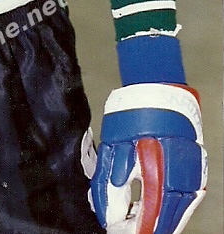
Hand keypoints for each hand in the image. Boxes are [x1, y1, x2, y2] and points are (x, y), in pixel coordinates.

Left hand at [90, 83, 205, 233]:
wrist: (156, 86)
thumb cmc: (132, 113)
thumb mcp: (113, 146)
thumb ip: (109, 183)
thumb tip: (109, 215)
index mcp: (159, 166)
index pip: (150, 211)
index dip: (136, 228)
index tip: (119, 233)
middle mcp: (181, 171)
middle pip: (168, 215)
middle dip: (149, 227)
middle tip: (128, 231)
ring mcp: (193, 169)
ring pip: (181, 209)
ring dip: (163, 221)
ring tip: (142, 226)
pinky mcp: (197, 165)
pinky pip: (188, 198)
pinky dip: (175, 210)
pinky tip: (161, 213)